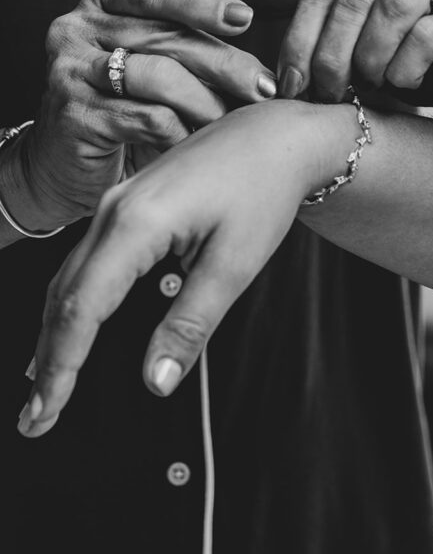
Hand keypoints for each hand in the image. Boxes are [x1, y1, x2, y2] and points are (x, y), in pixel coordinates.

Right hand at [7, 0, 275, 230]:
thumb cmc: (120, 117)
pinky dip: (180, 131)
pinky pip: (146, 117)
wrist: (61, 170)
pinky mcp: (75, 114)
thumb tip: (260, 68)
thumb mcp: (152, 73)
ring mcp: (71, 70)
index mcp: (101, 7)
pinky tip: (193, 143)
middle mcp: (79, 29)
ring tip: (230, 122)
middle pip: (166, 36)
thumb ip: (187, 55)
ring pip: (158, 75)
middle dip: (223, 62)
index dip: (201, 2)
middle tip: (263, 87)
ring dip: (205, 102)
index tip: (244, 17)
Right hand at [17, 100, 354, 437]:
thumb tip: (156, 381)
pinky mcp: (127, 203)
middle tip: (37, 418)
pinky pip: (85, 260)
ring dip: (54, 333)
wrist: (274, 134)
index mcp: (136, 223)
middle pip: (63, 295)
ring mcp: (116, 203)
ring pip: (68, 278)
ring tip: (46, 386)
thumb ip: (191, 324)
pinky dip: (71, 302)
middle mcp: (114, 210)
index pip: (82, 308)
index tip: (46, 413)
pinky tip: (68, 328)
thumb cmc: (262, 190)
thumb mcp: (234, 263)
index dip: (62, 366)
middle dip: (49, 360)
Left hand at [278, 0, 432, 106]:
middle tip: (327, 94)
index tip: (289, 86)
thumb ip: (336, 45)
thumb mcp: (375, 45)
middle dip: (328, 54)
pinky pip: (426, 37)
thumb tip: (285, 82)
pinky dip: (406, 68)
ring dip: (370, 58)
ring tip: (374, 84)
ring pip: (388, 7)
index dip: (298, 40)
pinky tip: (408, 83)